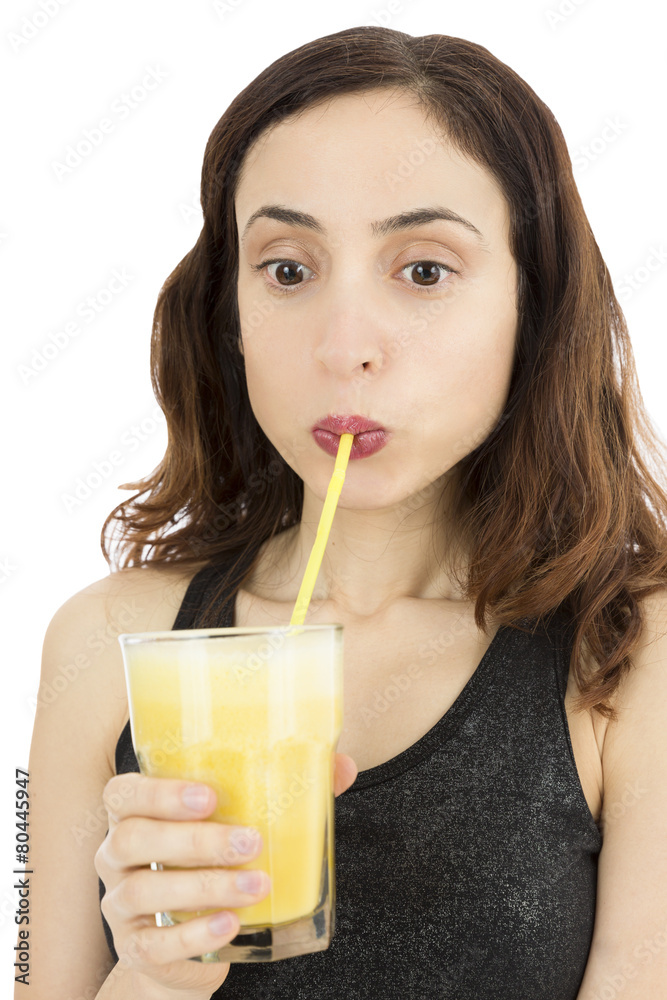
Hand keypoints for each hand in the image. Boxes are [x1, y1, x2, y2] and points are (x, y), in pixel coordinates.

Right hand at [94, 753, 357, 998]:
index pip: (122, 793)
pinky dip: (193, 933)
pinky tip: (230, 924)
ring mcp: (118, 903)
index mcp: (135, 813)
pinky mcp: (134, 947)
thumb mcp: (236, 823)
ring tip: (257, 885)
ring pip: (143, 889)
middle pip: (133, 838)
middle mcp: (114, 854)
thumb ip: (285, 791)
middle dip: (194, 840)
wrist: (183, 943)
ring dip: (204, 885)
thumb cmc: (210, 862)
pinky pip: (154, 942)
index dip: (159, 791)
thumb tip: (342, 767)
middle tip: (251, 841)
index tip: (210, 796)